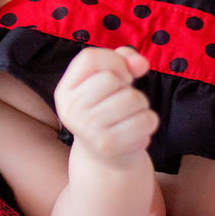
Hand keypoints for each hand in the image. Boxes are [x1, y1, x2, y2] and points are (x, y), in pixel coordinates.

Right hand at [54, 46, 158, 167]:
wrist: (105, 156)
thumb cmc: (107, 110)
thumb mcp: (109, 82)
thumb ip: (123, 61)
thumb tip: (140, 63)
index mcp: (65, 91)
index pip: (89, 58)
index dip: (114, 60)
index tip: (121, 74)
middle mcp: (71, 109)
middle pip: (111, 78)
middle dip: (128, 85)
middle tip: (123, 100)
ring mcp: (88, 129)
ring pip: (132, 98)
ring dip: (141, 104)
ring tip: (131, 114)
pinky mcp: (108, 145)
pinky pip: (145, 120)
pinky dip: (149, 121)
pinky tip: (137, 129)